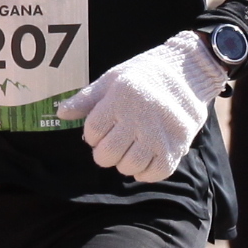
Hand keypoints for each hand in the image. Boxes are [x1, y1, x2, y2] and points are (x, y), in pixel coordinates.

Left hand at [57, 31, 225, 182]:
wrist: (186, 73)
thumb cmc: (143, 76)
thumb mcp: (112, 80)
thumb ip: (86, 99)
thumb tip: (61, 113)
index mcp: (121, 98)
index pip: (92, 132)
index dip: (93, 134)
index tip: (104, 127)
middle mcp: (140, 117)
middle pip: (106, 155)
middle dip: (105, 152)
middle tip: (115, 141)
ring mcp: (159, 135)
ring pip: (128, 167)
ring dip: (125, 162)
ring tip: (132, 147)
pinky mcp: (177, 147)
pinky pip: (154, 174)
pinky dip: (146, 171)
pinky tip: (146, 157)